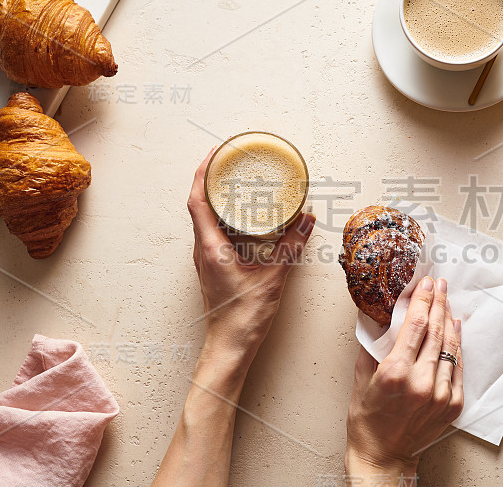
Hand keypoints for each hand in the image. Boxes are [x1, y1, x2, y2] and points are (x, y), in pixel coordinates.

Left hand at [186, 148, 314, 361]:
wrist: (229, 348)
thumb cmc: (243, 318)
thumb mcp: (273, 278)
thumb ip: (291, 247)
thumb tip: (305, 220)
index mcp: (210, 248)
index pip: (197, 200)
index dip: (202, 173)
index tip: (214, 153)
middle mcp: (202, 250)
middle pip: (199, 204)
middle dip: (211, 179)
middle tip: (229, 161)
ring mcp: (207, 259)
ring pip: (206, 219)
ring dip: (217, 198)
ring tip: (236, 182)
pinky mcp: (214, 267)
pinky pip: (215, 233)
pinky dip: (225, 217)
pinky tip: (243, 217)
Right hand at [345, 276, 463, 478]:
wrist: (383, 456)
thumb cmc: (367, 419)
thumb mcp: (362, 376)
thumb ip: (373, 345)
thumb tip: (382, 316)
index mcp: (395, 373)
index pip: (416, 325)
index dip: (423, 299)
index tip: (426, 283)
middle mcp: (421, 382)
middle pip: (436, 331)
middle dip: (439, 303)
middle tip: (440, 284)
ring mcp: (440, 395)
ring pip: (451, 347)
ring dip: (449, 320)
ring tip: (447, 302)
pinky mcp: (452, 405)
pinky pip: (458, 367)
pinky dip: (457, 346)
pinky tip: (455, 329)